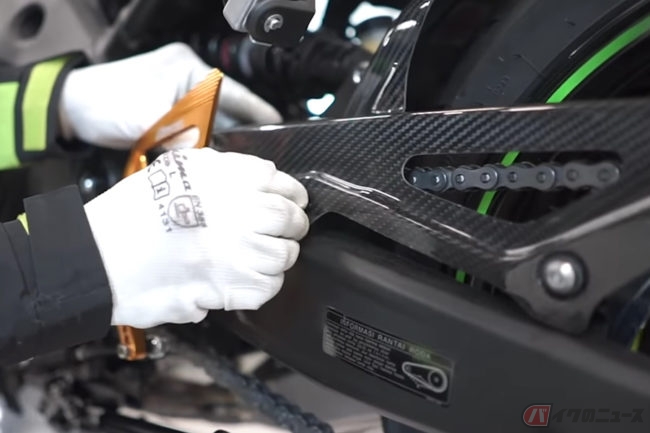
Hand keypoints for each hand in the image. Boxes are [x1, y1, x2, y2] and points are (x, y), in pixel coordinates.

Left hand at [58, 43, 280, 149]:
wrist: (73, 109)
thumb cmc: (104, 98)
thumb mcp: (150, 115)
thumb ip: (184, 134)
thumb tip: (210, 153)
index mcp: (188, 69)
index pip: (233, 90)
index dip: (257, 108)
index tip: (276, 122)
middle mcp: (186, 82)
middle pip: (225, 109)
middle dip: (239, 130)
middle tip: (258, 152)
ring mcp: (177, 101)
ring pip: (210, 124)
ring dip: (218, 141)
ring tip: (239, 161)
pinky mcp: (167, 118)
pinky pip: (194, 133)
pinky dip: (201, 145)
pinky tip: (211, 160)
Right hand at [83, 148, 308, 328]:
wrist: (99, 256)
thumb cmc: (131, 215)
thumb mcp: (179, 169)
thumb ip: (223, 169)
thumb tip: (260, 179)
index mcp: (226, 176)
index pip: (281, 182)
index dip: (291, 195)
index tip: (291, 202)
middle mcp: (238, 209)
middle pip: (290, 218)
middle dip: (291, 226)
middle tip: (281, 232)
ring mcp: (236, 250)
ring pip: (284, 254)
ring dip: (277, 257)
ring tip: (258, 258)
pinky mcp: (229, 286)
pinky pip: (267, 287)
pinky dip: (262, 285)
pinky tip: (244, 279)